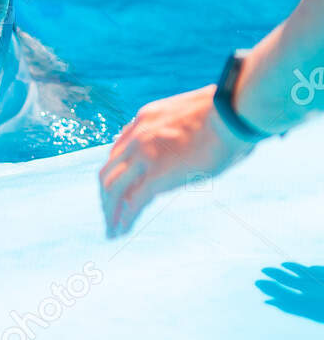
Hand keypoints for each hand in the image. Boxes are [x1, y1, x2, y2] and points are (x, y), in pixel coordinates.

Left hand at [99, 85, 252, 237]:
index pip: (119, 150)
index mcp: (145, 119)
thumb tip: (206, 136)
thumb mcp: (194, 114)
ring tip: (111, 229)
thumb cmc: (229, 110)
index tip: (118, 186)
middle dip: (106, 195)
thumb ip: (185, 128)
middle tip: (108, 212)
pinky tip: (121, 231)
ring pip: (113, 188)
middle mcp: (137, 137)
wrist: (234, 107)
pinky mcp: (157, 174)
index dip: (116, 171)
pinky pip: (132, 201)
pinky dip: (124, 219)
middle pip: (109, 172)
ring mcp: (144, 156)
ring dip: (109, 211)